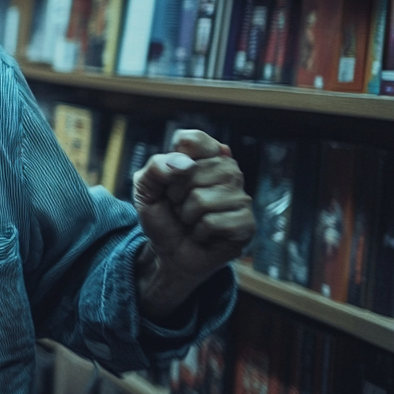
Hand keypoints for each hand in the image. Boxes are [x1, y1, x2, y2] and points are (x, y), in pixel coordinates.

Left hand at [131, 129, 254, 320]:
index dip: (173, 161)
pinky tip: (204, 234)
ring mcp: (241, 197)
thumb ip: (155, 168)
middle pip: (194, 170)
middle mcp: (229, 171)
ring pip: (202, 198)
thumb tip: (184, 163)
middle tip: (180, 205)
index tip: (169, 179)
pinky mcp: (247, 223)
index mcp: (206, 157)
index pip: (192, 140)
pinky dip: (199, 232)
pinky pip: (213, 221)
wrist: (169, 253)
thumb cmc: (162, 216)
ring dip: (186, 215)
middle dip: (175, 194)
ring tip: (192, 220)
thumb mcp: (146, 189)